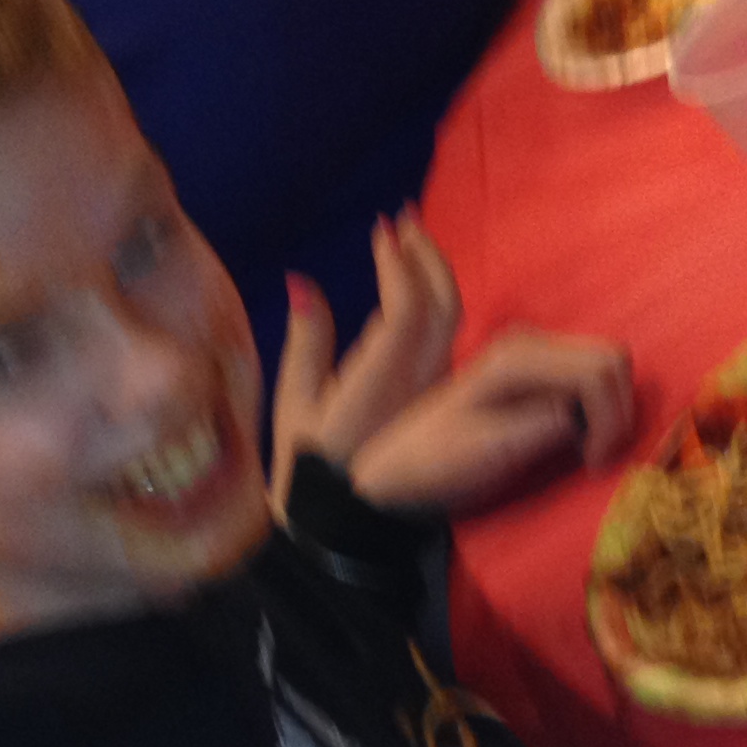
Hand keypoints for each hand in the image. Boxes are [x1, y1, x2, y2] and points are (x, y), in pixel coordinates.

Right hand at [273, 212, 463, 494]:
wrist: (345, 526)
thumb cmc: (308, 469)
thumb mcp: (293, 406)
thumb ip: (305, 341)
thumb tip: (302, 281)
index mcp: (378, 383)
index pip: (406, 308)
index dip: (398, 264)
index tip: (381, 229)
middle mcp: (415, 385)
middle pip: (442, 307)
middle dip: (426, 255)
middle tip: (404, 219)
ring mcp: (432, 394)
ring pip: (452, 322)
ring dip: (434, 274)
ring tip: (411, 241)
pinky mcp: (436, 402)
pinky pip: (447, 340)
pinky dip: (434, 302)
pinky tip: (417, 288)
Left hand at [344, 328, 636, 515]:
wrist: (396, 471)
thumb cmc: (437, 465)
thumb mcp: (489, 453)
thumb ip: (541, 427)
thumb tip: (582, 418)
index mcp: (517, 357)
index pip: (601, 370)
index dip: (612, 419)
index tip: (593, 463)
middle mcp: (527, 344)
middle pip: (612, 360)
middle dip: (617, 411)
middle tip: (594, 459)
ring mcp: (530, 356)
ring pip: (605, 368)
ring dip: (609, 412)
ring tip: (585, 454)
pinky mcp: (531, 375)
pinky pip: (586, 381)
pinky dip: (596, 412)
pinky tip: (574, 442)